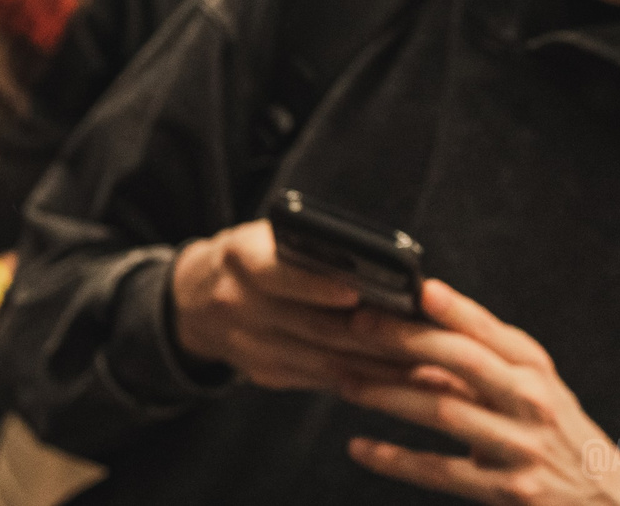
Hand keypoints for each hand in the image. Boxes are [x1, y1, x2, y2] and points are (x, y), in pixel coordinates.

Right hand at [169, 221, 420, 392]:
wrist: (194, 300)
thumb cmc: (249, 259)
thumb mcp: (263, 238)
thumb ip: (306, 247)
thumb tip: (374, 266)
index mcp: (238, 259)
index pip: (277, 274)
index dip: (317, 286)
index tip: (360, 292)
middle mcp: (237, 305)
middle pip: (313, 326)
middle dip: (372, 334)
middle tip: (423, 337)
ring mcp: (249, 346)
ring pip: (324, 361)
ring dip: (378, 365)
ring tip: (426, 363)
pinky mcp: (264, 375)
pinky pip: (321, 380)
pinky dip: (363, 379)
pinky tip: (398, 379)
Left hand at [342, 279, 619, 504]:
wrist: (608, 500)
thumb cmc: (553, 430)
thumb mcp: (529, 386)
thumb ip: (479, 359)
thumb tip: (409, 327)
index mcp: (534, 368)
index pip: (489, 329)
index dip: (454, 307)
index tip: (416, 286)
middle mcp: (533, 402)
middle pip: (463, 361)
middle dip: (405, 339)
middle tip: (357, 326)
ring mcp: (522, 447)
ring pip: (443, 410)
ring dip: (386, 393)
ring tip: (344, 381)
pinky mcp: (509, 490)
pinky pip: (440, 470)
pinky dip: (395, 458)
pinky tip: (360, 447)